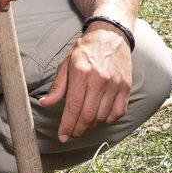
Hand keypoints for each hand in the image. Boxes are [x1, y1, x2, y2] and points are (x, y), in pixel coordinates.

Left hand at [38, 22, 135, 141]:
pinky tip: (100, 118)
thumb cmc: (86, 50)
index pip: (72, 107)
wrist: (111, 35)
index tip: (62, 136)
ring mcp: (115, 84)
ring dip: (91, 126)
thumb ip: (58, 86)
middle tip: (71, 135)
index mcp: (81, 73)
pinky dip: (108, 120)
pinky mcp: (126, 87)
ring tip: (83, 125)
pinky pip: (118, 112)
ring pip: (102, 116)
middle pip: (88, 115)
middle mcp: (99, 80)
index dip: (66, 125)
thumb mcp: (66, 63)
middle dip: (77, 130)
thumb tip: (45, 103)